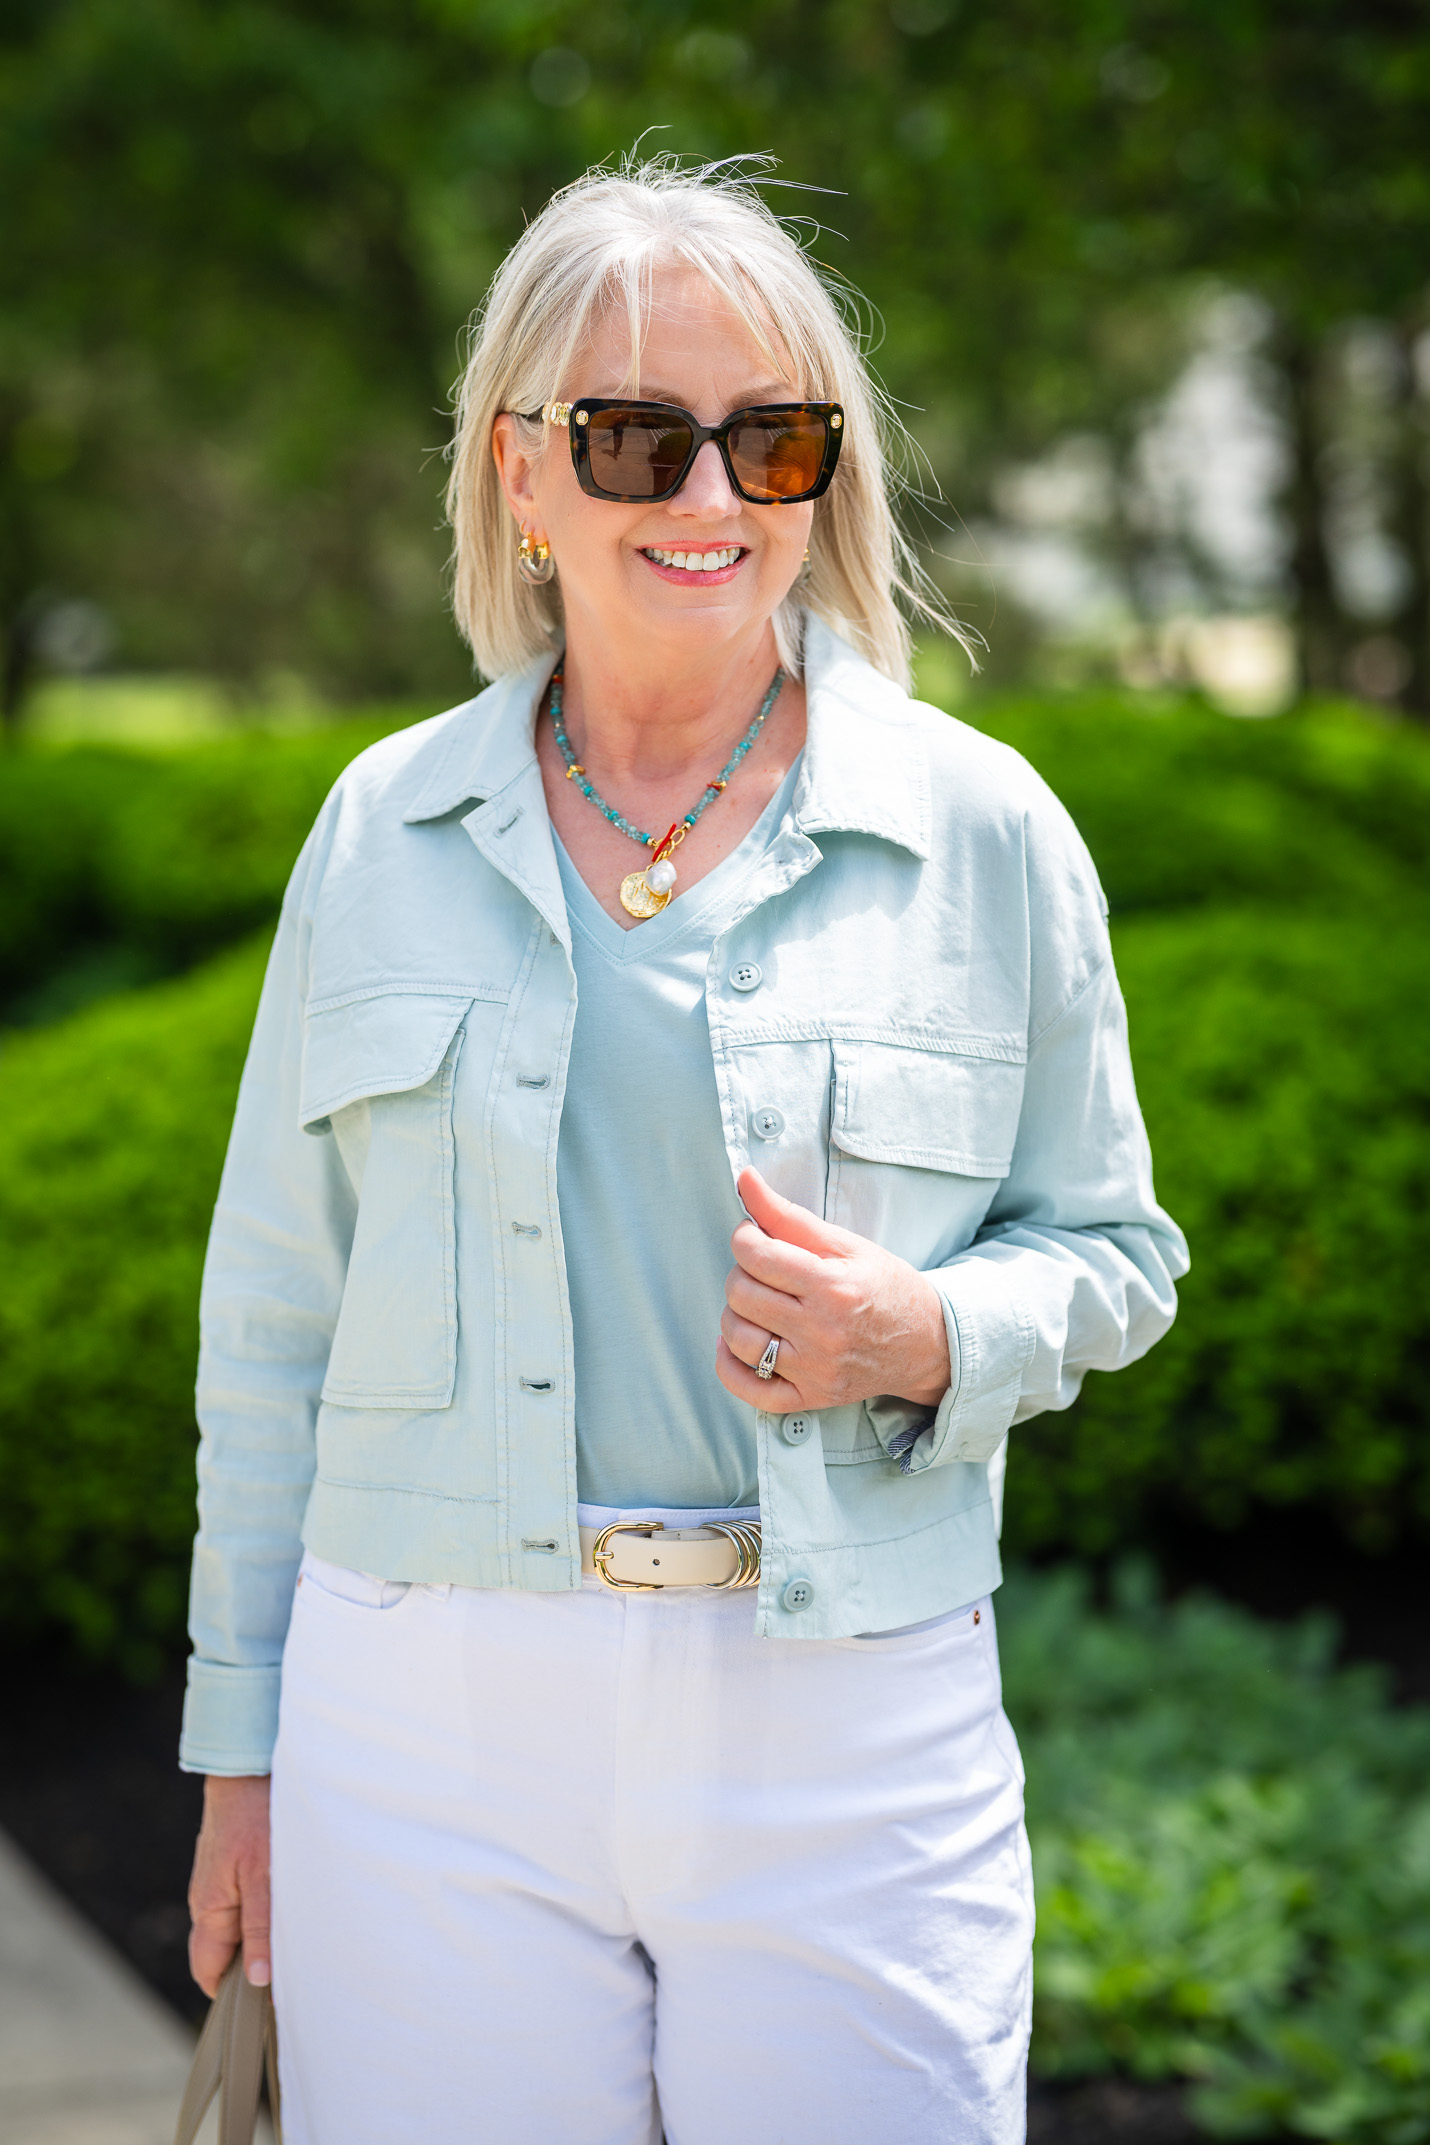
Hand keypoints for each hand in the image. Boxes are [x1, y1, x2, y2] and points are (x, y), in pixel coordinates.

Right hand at [188, 1774, 271, 1997]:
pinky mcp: (231, 1867)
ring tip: (296, 1938)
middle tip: (291, 1972)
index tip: (267, 2002)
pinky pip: (243, 1903)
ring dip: (261, 1937)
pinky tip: (290, 1905)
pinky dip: (262, 1912)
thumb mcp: (263, 1876)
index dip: (233, 1991)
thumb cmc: (255, 1816)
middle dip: (251, 1966)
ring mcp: (218, 1883)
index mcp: (209, 1910)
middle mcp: (208, 1901)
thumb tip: (258, 1979)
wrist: (245, 1766)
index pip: (209, 1972)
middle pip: (223, 1953)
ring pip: (237, 1927)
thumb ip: (261, 1928)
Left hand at [717, 1168, 950, 1414]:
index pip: (757, 1255)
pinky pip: (748, 1388)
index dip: (744, 1238)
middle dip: (742, 1273)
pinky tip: (739, 1343)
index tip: (754, 1236)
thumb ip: (788, 1214)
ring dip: (736, 1314)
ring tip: (758, 1303)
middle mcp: (822, 1332)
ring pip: (738, 1339)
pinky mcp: (811, 1398)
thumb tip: (744, 1179)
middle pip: (741, 1294)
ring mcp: (815, 1370)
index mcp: (832, 1286)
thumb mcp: (845, 1243)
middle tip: (763, 1270)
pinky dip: (730, 1364)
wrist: (927, 1342)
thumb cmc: (884, 1286)